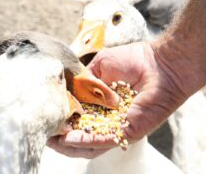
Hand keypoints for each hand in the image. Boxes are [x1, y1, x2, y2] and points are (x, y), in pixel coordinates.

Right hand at [48, 42, 186, 157]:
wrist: (160, 64)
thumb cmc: (134, 61)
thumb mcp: (100, 66)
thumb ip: (85, 80)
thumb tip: (69, 92)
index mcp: (101, 104)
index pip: (78, 117)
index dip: (62, 119)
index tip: (47, 118)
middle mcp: (107, 119)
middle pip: (81, 135)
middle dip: (62, 137)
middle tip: (46, 136)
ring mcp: (116, 127)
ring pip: (89, 145)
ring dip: (69, 144)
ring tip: (53, 141)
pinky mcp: (127, 132)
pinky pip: (103, 140)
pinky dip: (85, 141)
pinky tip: (68, 138)